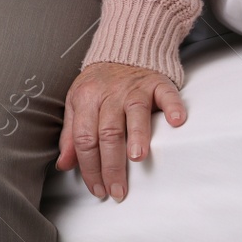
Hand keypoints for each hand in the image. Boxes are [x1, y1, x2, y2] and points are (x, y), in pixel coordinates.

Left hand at [56, 61, 185, 201]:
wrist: (122, 50)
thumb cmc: (98, 83)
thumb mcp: (77, 103)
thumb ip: (71, 135)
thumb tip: (64, 165)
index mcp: (85, 100)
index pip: (84, 139)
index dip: (88, 167)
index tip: (97, 189)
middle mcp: (109, 94)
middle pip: (107, 132)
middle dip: (110, 165)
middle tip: (117, 190)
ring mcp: (134, 88)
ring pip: (134, 112)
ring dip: (136, 136)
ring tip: (137, 158)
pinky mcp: (157, 83)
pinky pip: (166, 94)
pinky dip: (173, 107)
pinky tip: (176, 122)